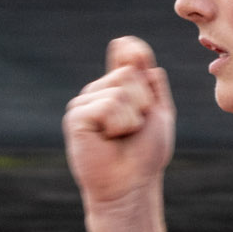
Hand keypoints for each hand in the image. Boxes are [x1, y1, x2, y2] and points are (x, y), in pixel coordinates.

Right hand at [64, 37, 175, 209]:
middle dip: (143, 104)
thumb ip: (149, 81)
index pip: (124, 56)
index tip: (132, 50)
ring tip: (121, 136)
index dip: (132, 51)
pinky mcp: (76, 117)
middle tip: (135, 129)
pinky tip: (109, 139)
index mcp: (117, 90)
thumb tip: (133, 46)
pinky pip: (107, 106)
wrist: (131, 185)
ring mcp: (84, 103)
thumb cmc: (145, 155)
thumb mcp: (156, 113)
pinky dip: (118, 125)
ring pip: (120, 90)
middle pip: (129, 74)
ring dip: (132, 119)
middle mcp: (98, 92)